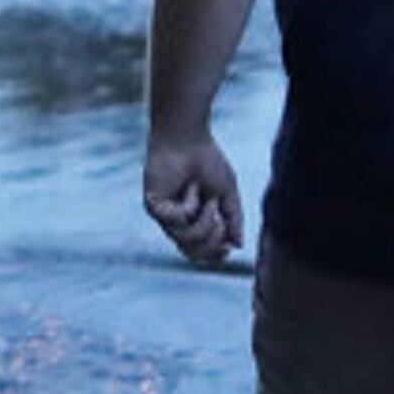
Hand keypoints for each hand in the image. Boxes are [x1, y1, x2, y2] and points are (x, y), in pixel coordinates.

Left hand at [142, 134, 241, 265]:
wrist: (186, 138)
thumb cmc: (206, 160)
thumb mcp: (227, 193)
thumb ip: (233, 219)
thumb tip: (239, 245)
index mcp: (192, 219)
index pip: (199, 251)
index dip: (214, 254)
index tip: (228, 248)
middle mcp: (175, 220)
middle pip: (192, 253)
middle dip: (211, 243)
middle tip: (221, 224)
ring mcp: (163, 215)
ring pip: (185, 239)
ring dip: (203, 222)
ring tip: (208, 200)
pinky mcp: (154, 206)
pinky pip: (176, 221)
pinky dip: (189, 206)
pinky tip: (190, 188)